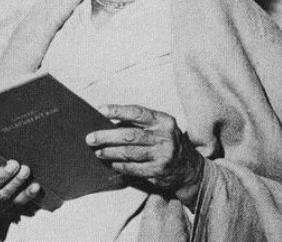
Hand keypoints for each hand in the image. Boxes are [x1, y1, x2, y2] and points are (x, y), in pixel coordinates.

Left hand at [86, 104, 203, 207]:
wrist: (190, 169)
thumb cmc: (167, 142)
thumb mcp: (160, 127)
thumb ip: (139, 124)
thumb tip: (107, 122)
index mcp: (164, 121)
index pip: (137, 112)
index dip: (117, 111)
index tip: (100, 110)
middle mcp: (164, 137)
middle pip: (129, 135)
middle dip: (106, 136)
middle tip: (90, 138)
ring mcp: (162, 155)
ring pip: (128, 153)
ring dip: (109, 152)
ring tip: (97, 152)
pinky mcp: (159, 171)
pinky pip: (133, 168)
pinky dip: (119, 165)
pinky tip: (111, 163)